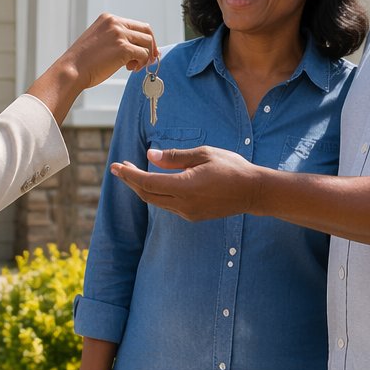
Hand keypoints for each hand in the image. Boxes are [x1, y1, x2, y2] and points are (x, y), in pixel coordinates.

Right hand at [27, 14, 155, 122]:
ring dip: (145, 57)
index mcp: (108, 19)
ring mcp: (119, 34)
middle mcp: (115, 23)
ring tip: (132, 67)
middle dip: (151, 46)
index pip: (136, 25)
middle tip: (148, 60)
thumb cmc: (83, 62)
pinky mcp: (123, 48)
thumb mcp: (99, 41)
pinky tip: (130, 69)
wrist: (71, 70)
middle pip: (146, 30)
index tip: (145, 52)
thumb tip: (140, 48)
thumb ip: (117, 40)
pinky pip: (144, 55)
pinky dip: (141, 64)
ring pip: (147, 43)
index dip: (144, 39)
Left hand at [110, 146, 263, 220]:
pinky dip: (156, 194)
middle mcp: (183, 204)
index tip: (116, 166)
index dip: (129, 174)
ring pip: (156, 201)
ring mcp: (188, 212)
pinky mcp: (193, 215)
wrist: (253, 192)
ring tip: (133, 173)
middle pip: (147, 194)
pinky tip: (154, 183)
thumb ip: (175, 157)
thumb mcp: (203, 154)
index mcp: (184, 187)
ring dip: (142, 188)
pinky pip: (167, 205)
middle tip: (120, 167)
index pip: (147, 182)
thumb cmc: (231, 168)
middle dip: (131, 181)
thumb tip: (151, 155)